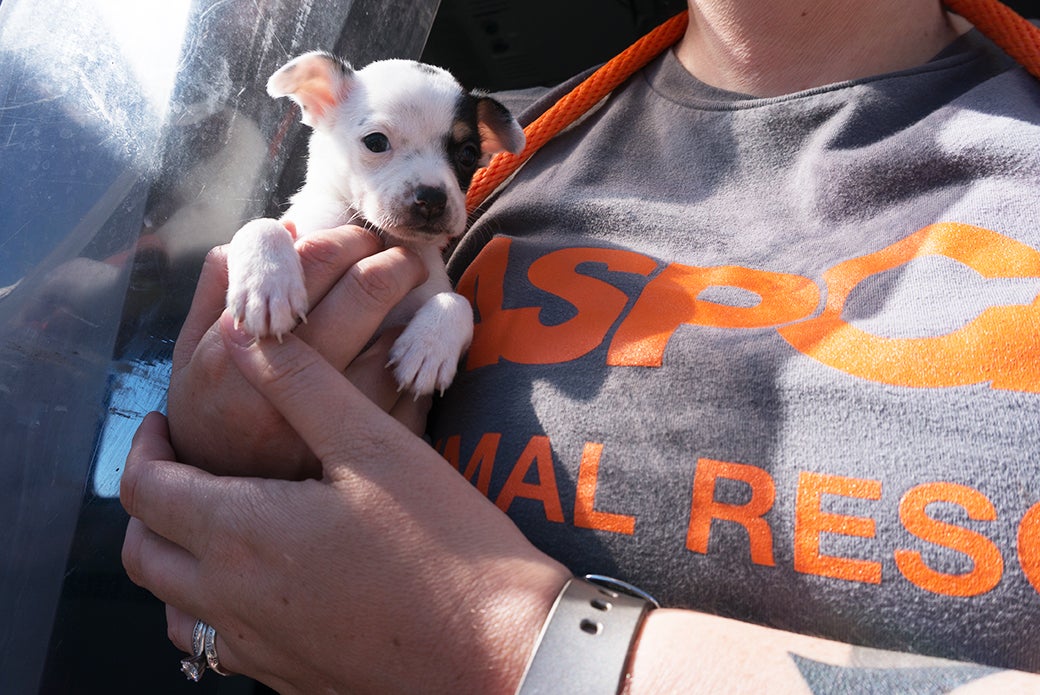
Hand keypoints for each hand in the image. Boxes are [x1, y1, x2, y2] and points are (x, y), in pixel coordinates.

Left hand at [121, 316, 569, 693]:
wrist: (497, 648)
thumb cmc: (442, 542)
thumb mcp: (373, 446)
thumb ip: (299, 384)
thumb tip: (240, 333)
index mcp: (240, 534)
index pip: (146, 490)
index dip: (142, 447)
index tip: (162, 422)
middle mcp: (231, 601)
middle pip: (144, 552)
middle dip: (148, 500)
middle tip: (179, 465)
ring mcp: (257, 649)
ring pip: (171, 606)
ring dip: (172, 558)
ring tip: (209, 522)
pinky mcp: (287, 677)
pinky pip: (215, 645)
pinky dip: (207, 608)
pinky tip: (255, 585)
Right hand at [167, 226, 429, 478]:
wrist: (220, 513)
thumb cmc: (210, 416)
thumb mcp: (191, 351)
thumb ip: (223, 287)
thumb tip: (279, 233)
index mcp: (239, 346)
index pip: (312, 262)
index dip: (345, 239)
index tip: (358, 242)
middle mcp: (286, 383)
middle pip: (366, 290)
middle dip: (394, 261)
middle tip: (401, 262)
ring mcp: (332, 425)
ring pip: (398, 342)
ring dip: (416, 312)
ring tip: (410, 306)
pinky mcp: (368, 458)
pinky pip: (416, 395)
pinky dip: (421, 366)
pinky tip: (410, 359)